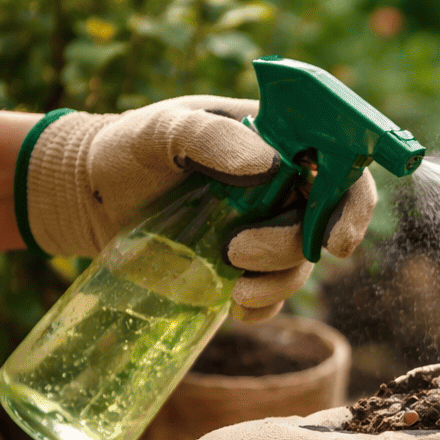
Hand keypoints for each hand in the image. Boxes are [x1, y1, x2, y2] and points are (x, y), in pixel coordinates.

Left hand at [23, 95, 376, 320]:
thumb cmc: (126, 150)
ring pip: (299, 264)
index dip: (353, 204)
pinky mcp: (244, 267)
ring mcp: (266, 228)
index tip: (334, 243)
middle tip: (240, 253)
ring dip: (275, 282)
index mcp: (278, 142)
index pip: (340, 166)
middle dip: (293, 248)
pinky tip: (234, 307)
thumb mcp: (161, 132)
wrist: (87, 196)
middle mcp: (282, 186)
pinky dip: (262, 307)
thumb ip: (209, 138)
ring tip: (229, 284)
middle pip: (324, 223)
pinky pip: (272, 295)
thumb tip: (268, 165)